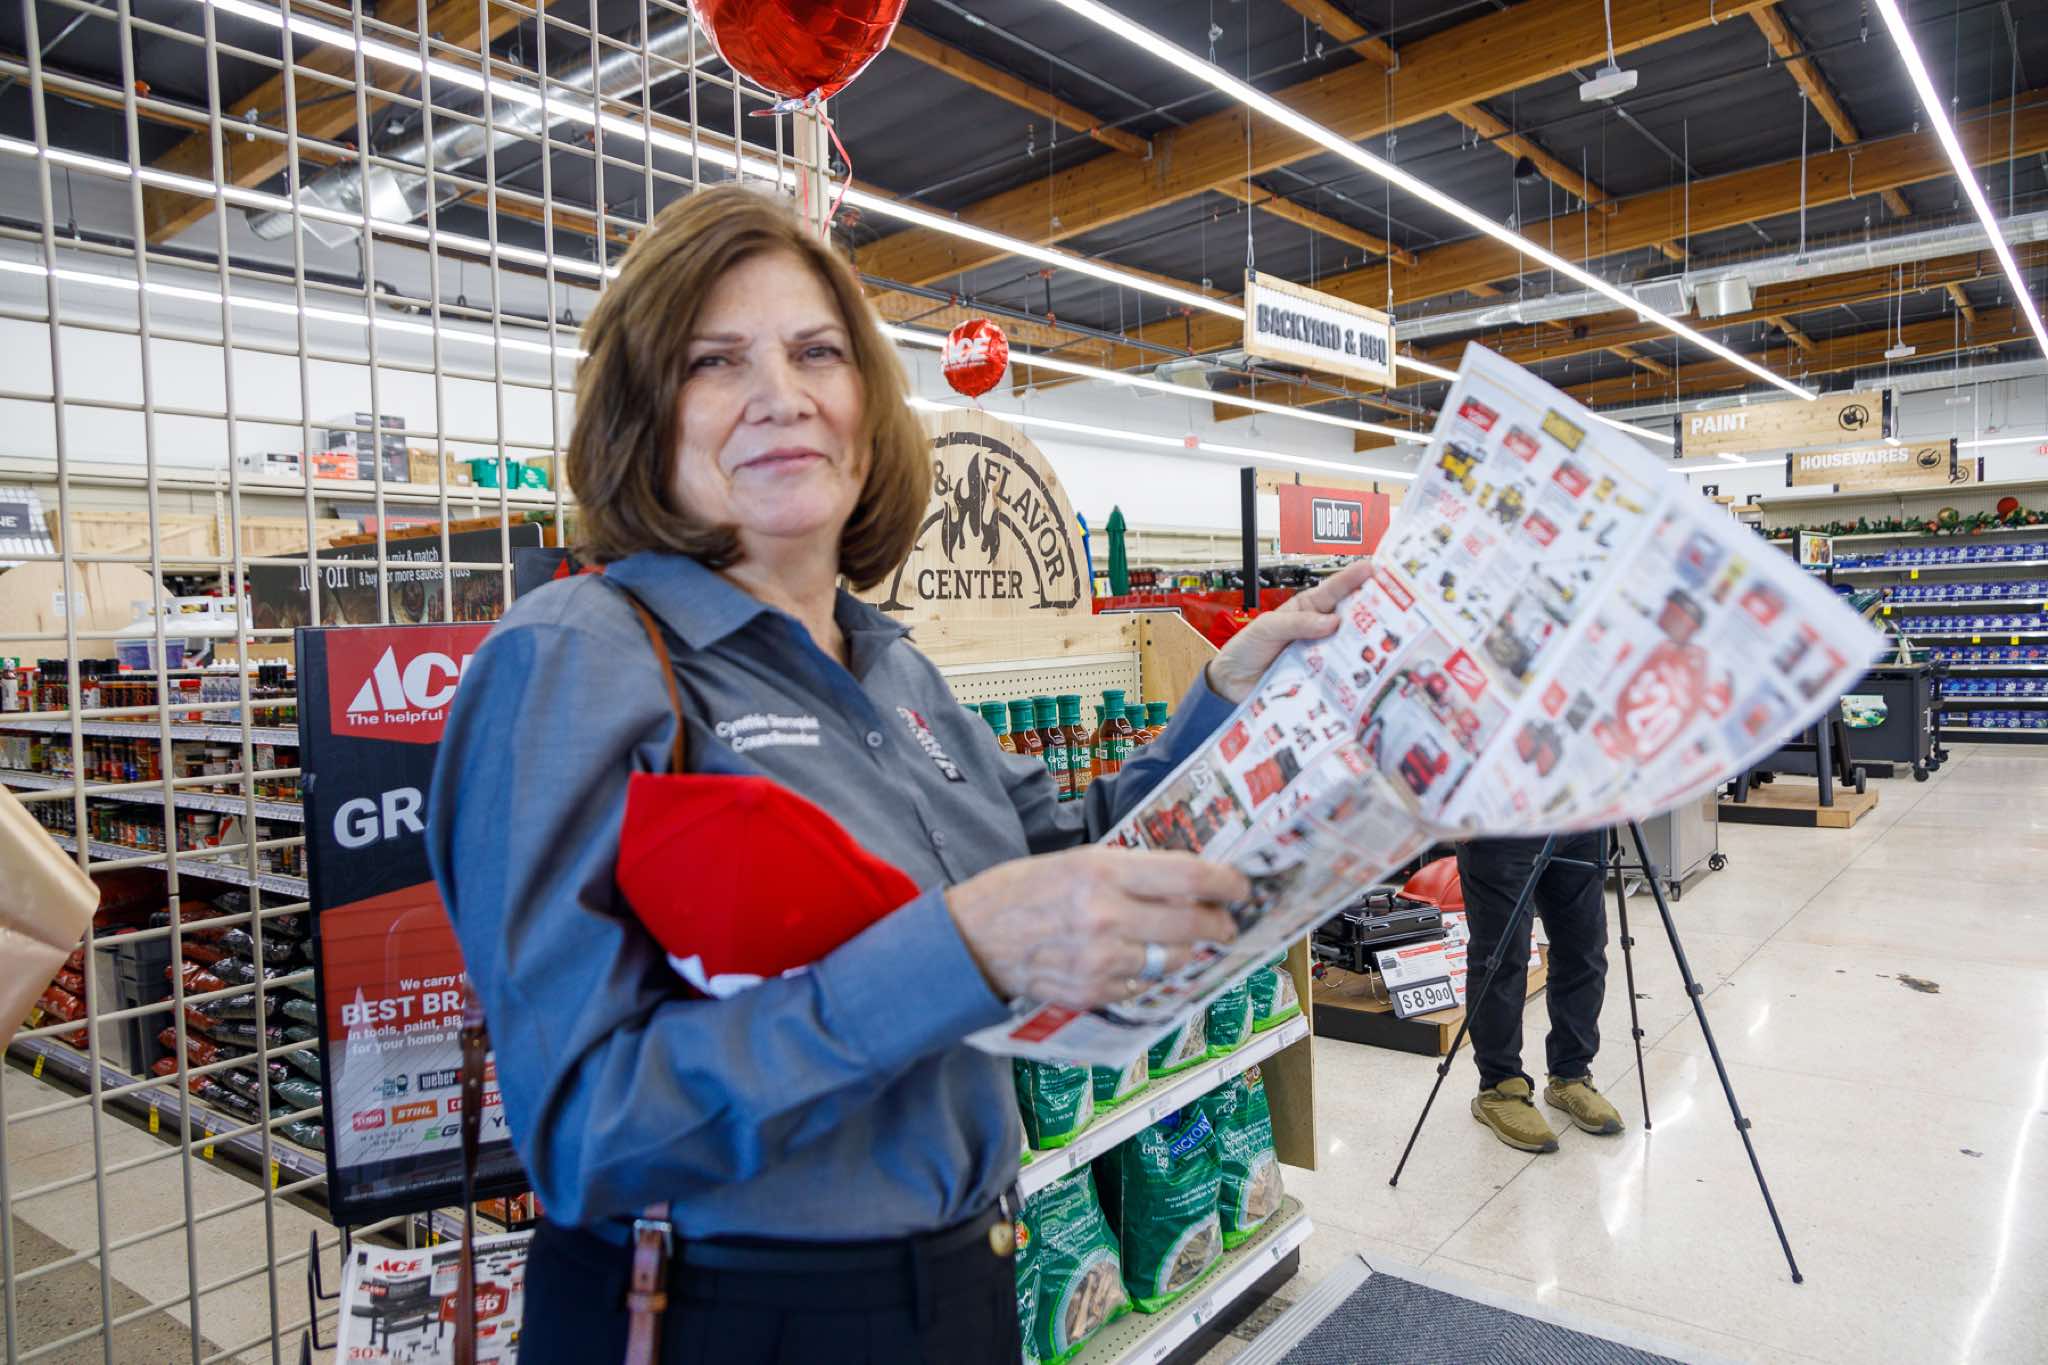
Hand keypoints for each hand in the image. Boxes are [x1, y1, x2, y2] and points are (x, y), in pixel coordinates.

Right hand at [945, 848, 1247, 1008]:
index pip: (1187, 875)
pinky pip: (1143, 986)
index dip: (1225, 882)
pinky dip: (1149, 975)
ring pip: (1174, 960)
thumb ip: (1128, 871)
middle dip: (1219, 923)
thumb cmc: (1021, 892)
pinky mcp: (1093, 994)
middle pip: (1192, 923)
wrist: (971, 940)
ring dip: (1189, 951)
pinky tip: (1140, 962)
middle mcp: (1107, 916)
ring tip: (1189, 942)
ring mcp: (1102, 961)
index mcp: (1102, 871)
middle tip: (1226, 921)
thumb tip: (1184, 880)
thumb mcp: (1073, 861)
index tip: (1241, 886)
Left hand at [1204, 559, 1375, 703]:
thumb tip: (1332, 622)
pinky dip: (1350, 677)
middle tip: (1397, 607)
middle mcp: (1320, 631)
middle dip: (1372, 613)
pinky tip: (1366, 677)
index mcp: (1308, 609)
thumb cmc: (1248, 647)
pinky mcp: (1320, 680)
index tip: (1374, 568)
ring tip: (1389, 643)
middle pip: (1351, 620)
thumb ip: (1296, 623)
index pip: (1334, 591)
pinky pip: (1338, 677)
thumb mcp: (1267, 627)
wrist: (1231, 682)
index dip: (1354, 579)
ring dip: (1366, 647)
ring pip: (1350, 649)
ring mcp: (1322, 656)